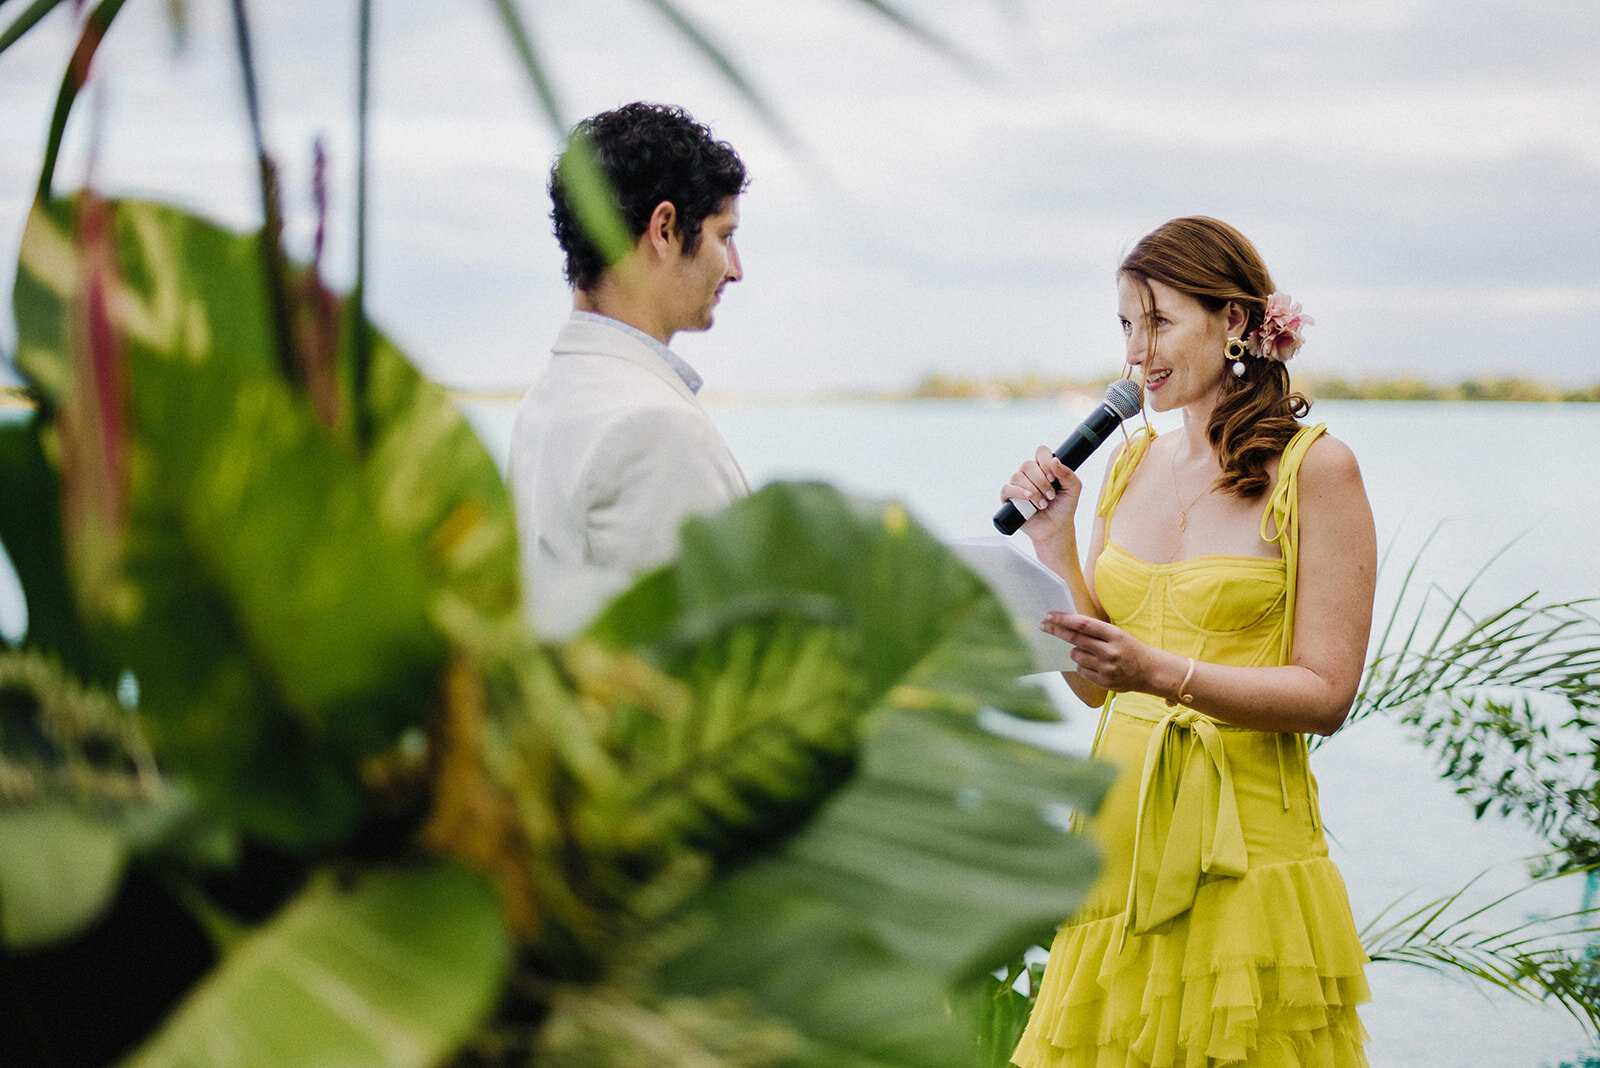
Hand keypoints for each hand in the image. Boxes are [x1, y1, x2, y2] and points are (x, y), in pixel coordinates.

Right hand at [1000, 446, 1081, 547]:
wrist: (1056, 528)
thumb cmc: (1064, 508)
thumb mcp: (1073, 489)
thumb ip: (1067, 474)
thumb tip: (1054, 460)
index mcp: (1044, 468)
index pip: (1041, 452)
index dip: (1045, 462)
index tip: (1054, 478)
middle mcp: (1030, 475)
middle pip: (1028, 465)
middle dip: (1041, 481)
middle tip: (1051, 495)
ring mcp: (1018, 486)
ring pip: (1018, 476)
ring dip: (1033, 490)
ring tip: (1043, 504)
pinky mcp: (1009, 498)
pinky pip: (1007, 489)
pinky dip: (1018, 492)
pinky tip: (1028, 498)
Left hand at [1041, 612, 1166, 693]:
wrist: (1150, 671)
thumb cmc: (1129, 649)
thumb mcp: (1117, 634)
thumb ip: (1095, 631)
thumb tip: (1066, 624)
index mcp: (1114, 634)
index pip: (1083, 624)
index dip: (1064, 619)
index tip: (1049, 615)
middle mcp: (1110, 651)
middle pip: (1075, 638)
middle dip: (1057, 630)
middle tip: (1044, 625)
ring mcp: (1106, 667)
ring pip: (1076, 655)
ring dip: (1075, 651)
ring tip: (1090, 652)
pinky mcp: (1104, 681)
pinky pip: (1081, 670)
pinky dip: (1082, 665)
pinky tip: (1094, 664)